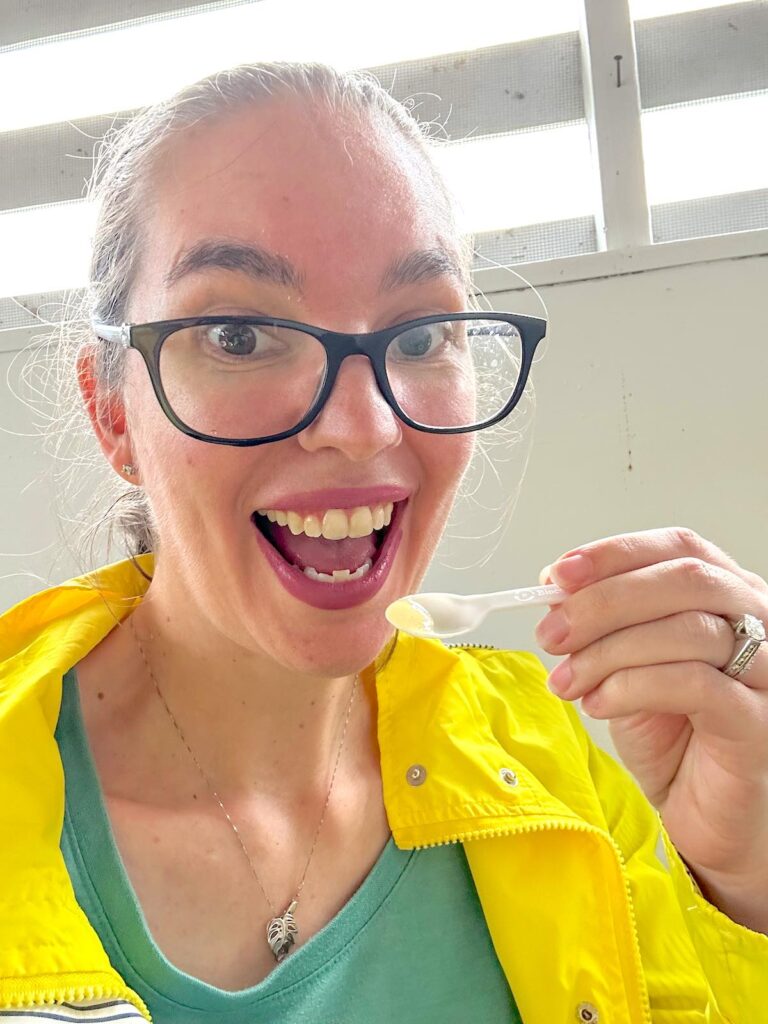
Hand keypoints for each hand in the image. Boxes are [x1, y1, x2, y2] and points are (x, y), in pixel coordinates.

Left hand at [536, 528, 767, 919]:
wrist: (702, 815)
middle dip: (604, 602)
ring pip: (687, 630)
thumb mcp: (624, 666)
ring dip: (608, 652)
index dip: (615, 554)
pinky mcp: (759, 722)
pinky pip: (695, 684)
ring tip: (566, 681)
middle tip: (552, 634)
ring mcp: (767, 672)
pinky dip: (632, 687)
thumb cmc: (673, 737)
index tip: (558, 575)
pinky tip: (598, 703)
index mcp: (727, 596)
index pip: (679, 548)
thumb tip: (557, 589)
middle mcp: (759, 622)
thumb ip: (602, 624)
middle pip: (685, 580)